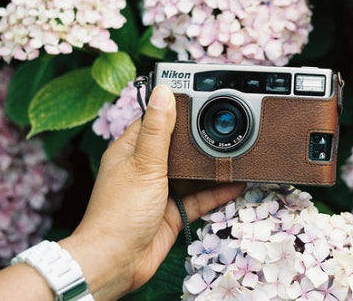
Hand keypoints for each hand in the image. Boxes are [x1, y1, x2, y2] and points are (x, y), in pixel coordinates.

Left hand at [59, 85, 244, 300]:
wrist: (116, 263)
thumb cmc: (119, 213)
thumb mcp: (144, 163)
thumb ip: (158, 129)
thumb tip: (163, 91)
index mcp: (130, 151)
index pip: (154, 121)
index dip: (175, 109)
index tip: (199, 98)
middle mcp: (144, 169)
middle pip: (177, 147)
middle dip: (199, 139)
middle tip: (225, 125)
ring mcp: (159, 192)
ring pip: (190, 174)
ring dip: (210, 167)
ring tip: (236, 153)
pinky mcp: (172, 213)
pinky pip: (199, 198)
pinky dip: (217, 192)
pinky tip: (235, 184)